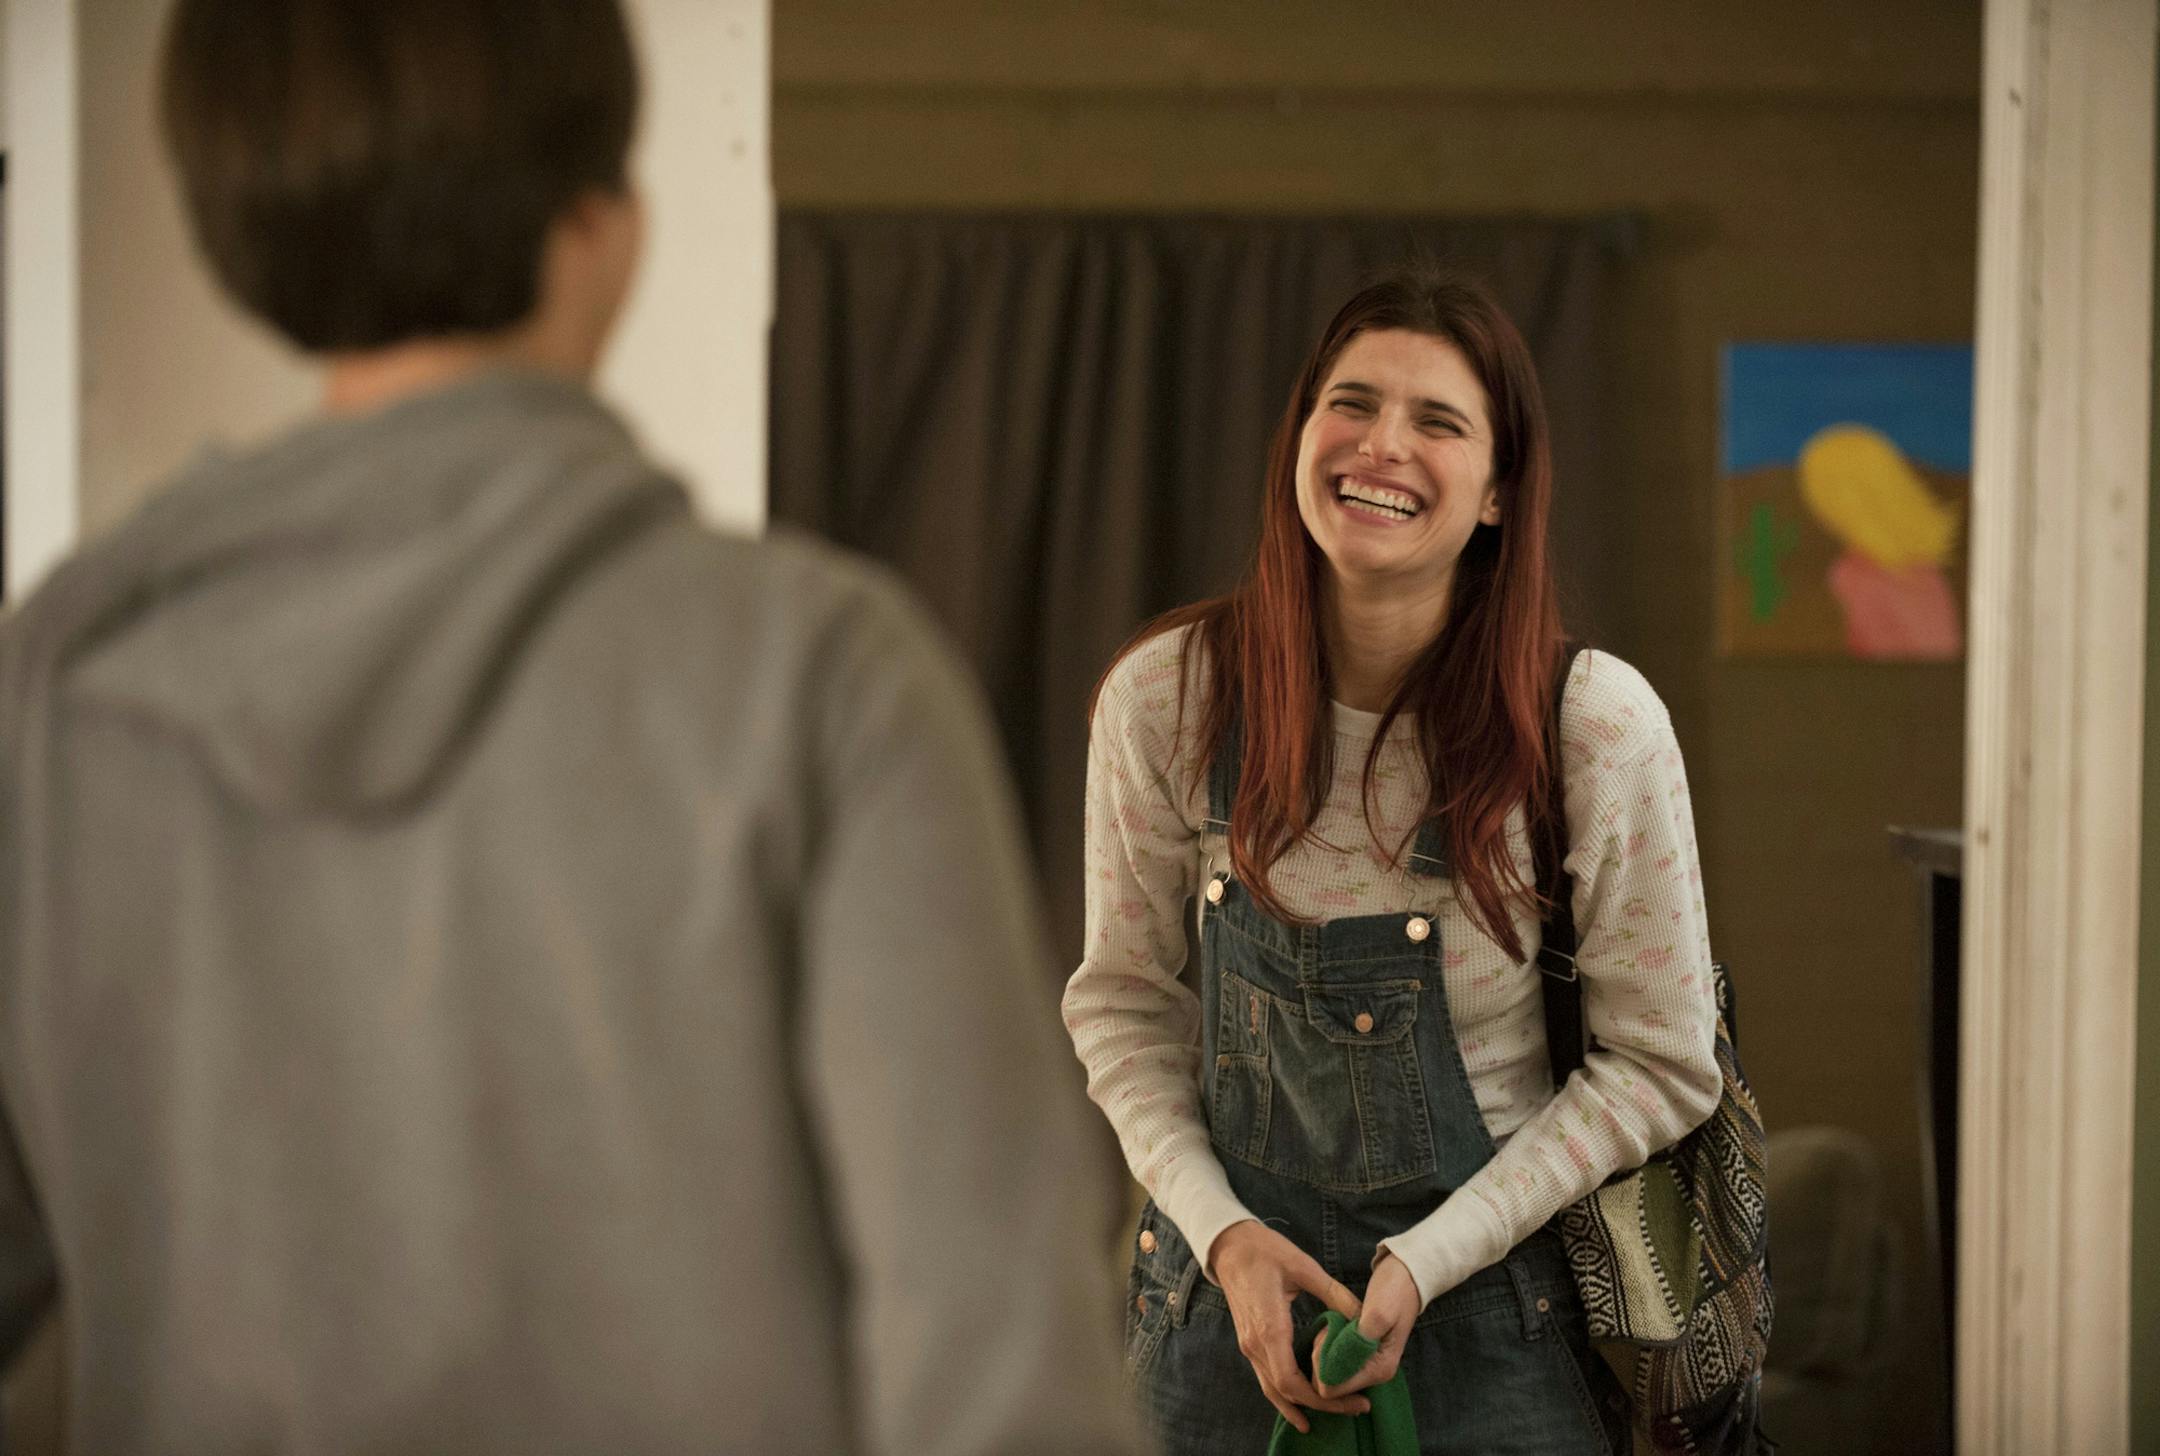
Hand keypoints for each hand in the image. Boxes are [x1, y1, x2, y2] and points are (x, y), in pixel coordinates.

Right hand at [1210, 1220, 1370, 1433]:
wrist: (1229, 1246)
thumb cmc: (1264, 1251)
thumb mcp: (1303, 1266)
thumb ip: (1334, 1293)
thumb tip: (1364, 1316)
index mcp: (1269, 1328)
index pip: (1292, 1381)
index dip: (1323, 1398)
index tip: (1353, 1400)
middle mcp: (1256, 1344)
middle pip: (1286, 1392)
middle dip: (1322, 1406)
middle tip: (1356, 1408)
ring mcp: (1249, 1345)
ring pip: (1272, 1390)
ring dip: (1301, 1406)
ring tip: (1333, 1414)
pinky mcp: (1249, 1342)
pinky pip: (1266, 1378)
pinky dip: (1285, 1395)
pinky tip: (1302, 1403)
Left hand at [1313, 1252, 1420, 1398]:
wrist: (1406, 1277)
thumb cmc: (1393, 1291)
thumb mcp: (1377, 1313)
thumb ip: (1355, 1345)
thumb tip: (1333, 1372)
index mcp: (1379, 1370)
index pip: (1333, 1389)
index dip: (1321, 1365)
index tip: (1329, 1336)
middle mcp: (1374, 1375)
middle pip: (1329, 1383)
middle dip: (1320, 1357)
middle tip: (1330, 1327)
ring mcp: (1368, 1366)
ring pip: (1328, 1372)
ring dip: (1322, 1349)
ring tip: (1333, 1325)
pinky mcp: (1360, 1356)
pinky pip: (1333, 1360)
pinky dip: (1326, 1345)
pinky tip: (1334, 1328)